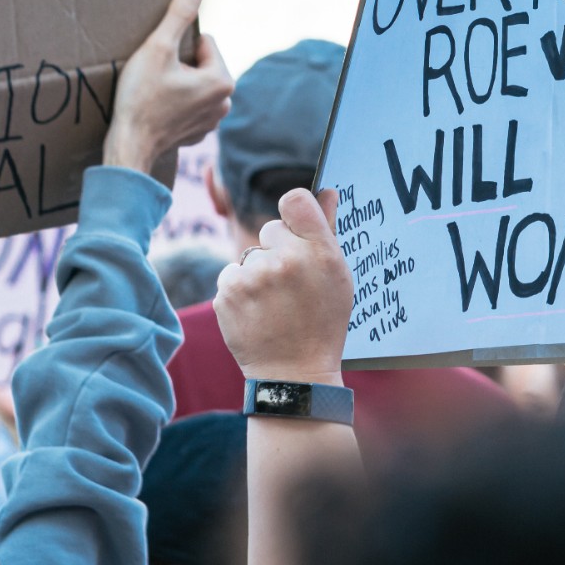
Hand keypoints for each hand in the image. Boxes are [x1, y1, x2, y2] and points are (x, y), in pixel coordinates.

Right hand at [103, 0, 233, 173]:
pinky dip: (176, 102)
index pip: (203, 42)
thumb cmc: (141, 97)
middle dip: (180, 65)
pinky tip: (158, 109)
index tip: (162, 64)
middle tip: (157, 79)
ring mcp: (213, 120)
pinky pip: (189, 103)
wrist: (129, 145)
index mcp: (222, 80)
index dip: (177, 48)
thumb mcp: (158, 48)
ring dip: (178, 82)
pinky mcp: (199, 132)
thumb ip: (179, 15)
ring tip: (157, 93)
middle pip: (201, 63)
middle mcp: (225, 102)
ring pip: (195, 82)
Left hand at [213, 189, 351, 383]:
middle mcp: (286, 260)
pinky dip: (241, 291)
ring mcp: (254, 277)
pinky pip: (231, 275)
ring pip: (250, 255)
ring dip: (258, 273)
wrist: (294, 374)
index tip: (295, 230)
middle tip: (290, 284)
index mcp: (319, 252)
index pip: (294, 199)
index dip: (294, 213)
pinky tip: (257, 312)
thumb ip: (327, 230)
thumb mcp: (337, 276)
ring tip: (274, 304)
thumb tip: (326, 191)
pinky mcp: (227, 294)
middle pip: (270, 229)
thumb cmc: (322, 322)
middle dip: (278, 249)